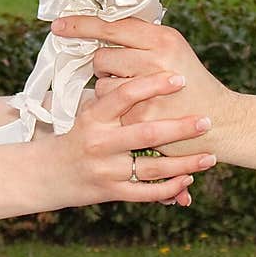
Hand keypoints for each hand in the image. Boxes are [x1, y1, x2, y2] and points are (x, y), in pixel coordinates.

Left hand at [51, 16, 255, 170]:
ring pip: (102, 84)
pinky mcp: (141, 115)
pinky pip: (109, 109)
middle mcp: (155, 58)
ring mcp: (147, 88)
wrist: (221, 121)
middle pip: (102, 57)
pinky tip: (134, 114)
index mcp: (163, 38)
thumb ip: (141, 40)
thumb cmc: (192, 85)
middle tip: (125, 76)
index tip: (58, 25)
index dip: (81, 25)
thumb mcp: (173, 51)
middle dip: (105, 67)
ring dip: (109, 91)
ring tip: (135, 98)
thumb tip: (101, 28)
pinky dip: (115, 112)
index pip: (112, 25)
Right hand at [52, 69, 217, 206]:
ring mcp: (106, 169)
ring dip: (186, 163)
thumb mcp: (87, 112)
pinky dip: (170, 187)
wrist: (45, 174)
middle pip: (147, 132)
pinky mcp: (111, 192)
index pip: (125, 94)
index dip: (154, 85)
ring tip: (210, 156)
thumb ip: (113, 97)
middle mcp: (99, 142)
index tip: (180, 78)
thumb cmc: (75, 137)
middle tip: (206, 120)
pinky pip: (146, 193)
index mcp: (93, 117)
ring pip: (153, 167)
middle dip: (181, 127)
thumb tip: (143, 64)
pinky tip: (189, 179)